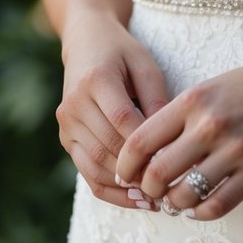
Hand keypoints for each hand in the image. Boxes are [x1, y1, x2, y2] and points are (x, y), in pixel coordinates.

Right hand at [56, 8, 169, 211]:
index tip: (177, 163)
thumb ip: (157, 98)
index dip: (149, 146)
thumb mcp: (145, 65)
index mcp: (96, 80)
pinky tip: (137, 199)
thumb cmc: (122, 52)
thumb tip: (172, 139)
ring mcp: (66, 123)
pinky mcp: (65, 138)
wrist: (86, 42)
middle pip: (109, 147)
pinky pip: (86, 172)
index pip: (124, 121)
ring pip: (96, 166)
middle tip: (173, 188)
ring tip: (159, 199)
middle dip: (141, 171)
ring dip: (126, 186)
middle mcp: (74, 104)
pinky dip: (111, 190)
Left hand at [115, 46, 242, 220]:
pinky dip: (200, 213)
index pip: (140, 140)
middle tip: (150, 192)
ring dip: (173, 203)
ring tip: (176, 200)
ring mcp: (235, 152)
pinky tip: (199, 207)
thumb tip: (152, 148)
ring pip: (183, 195)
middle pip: (156, 173)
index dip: (125, 164)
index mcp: (194, 100)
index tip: (125, 173)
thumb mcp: (218, 85)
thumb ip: (185, 113)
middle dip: (147, 189)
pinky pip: (216, 206)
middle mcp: (210, 126)